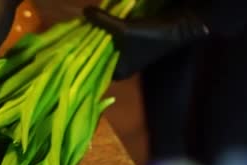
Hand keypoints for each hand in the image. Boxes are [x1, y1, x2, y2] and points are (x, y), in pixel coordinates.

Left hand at [83, 6, 209, 79]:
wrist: (177, 25)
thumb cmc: (150, 35)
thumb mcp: (123, 29)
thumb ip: (102, 21)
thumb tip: (85, 10)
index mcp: (118, 72)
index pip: (94, 70)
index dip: (82, 59)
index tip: (69, 48)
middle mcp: (120, 66)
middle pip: (97, 56)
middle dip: (86, 45)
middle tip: (72, 34)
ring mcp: (125, 54)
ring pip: (104, 45)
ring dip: (96, 35)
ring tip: (81, 26)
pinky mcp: (129, 42)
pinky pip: (111, 37)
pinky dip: (105, 30)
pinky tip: (95, 21)